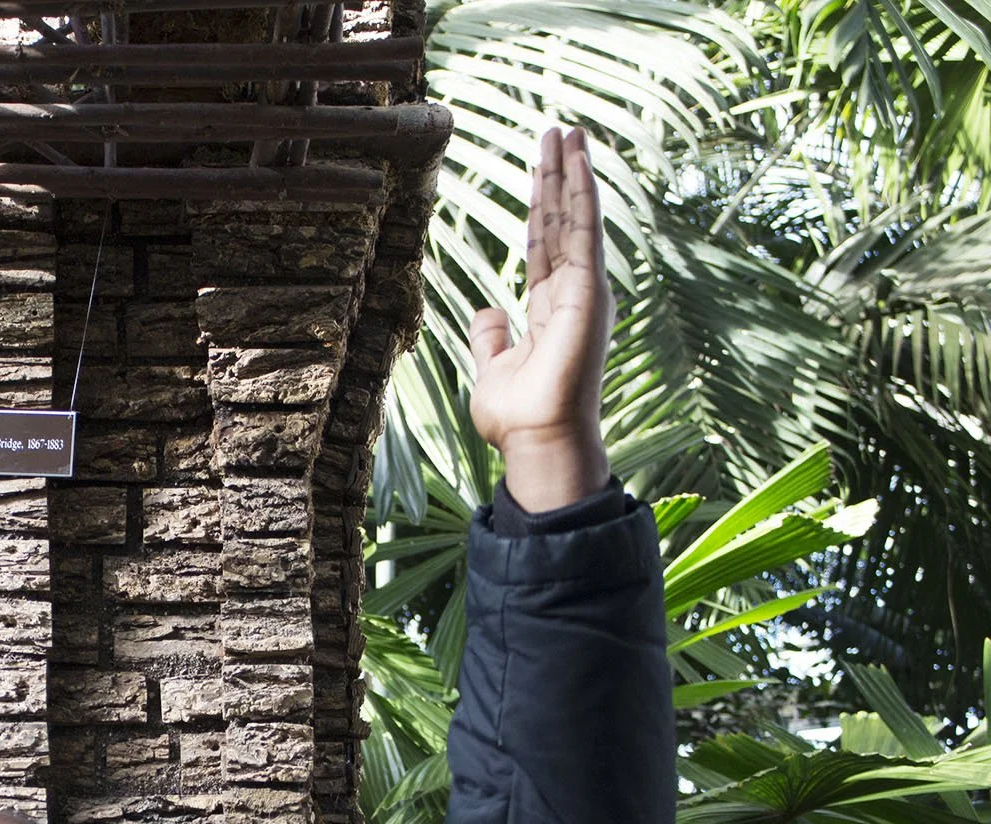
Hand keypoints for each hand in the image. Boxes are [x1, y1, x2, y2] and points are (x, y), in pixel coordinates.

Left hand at [468, 127, 612, 512]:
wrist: (538, 440)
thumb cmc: (520, 418)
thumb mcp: (493, 368)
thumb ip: (491, 337)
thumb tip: (488, 310)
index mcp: (551, 308)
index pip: (545, 245)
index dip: (542, 206)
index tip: (541, 171)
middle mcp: (573, 293)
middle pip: (561, 221)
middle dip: (557, 176)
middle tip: (558, 131)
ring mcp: (584, 290)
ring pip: (575, 217)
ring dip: (570, 172)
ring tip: (567, 131)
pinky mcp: (588, 291)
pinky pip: (584, 231)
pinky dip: (581, 194)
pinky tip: (577, 161)